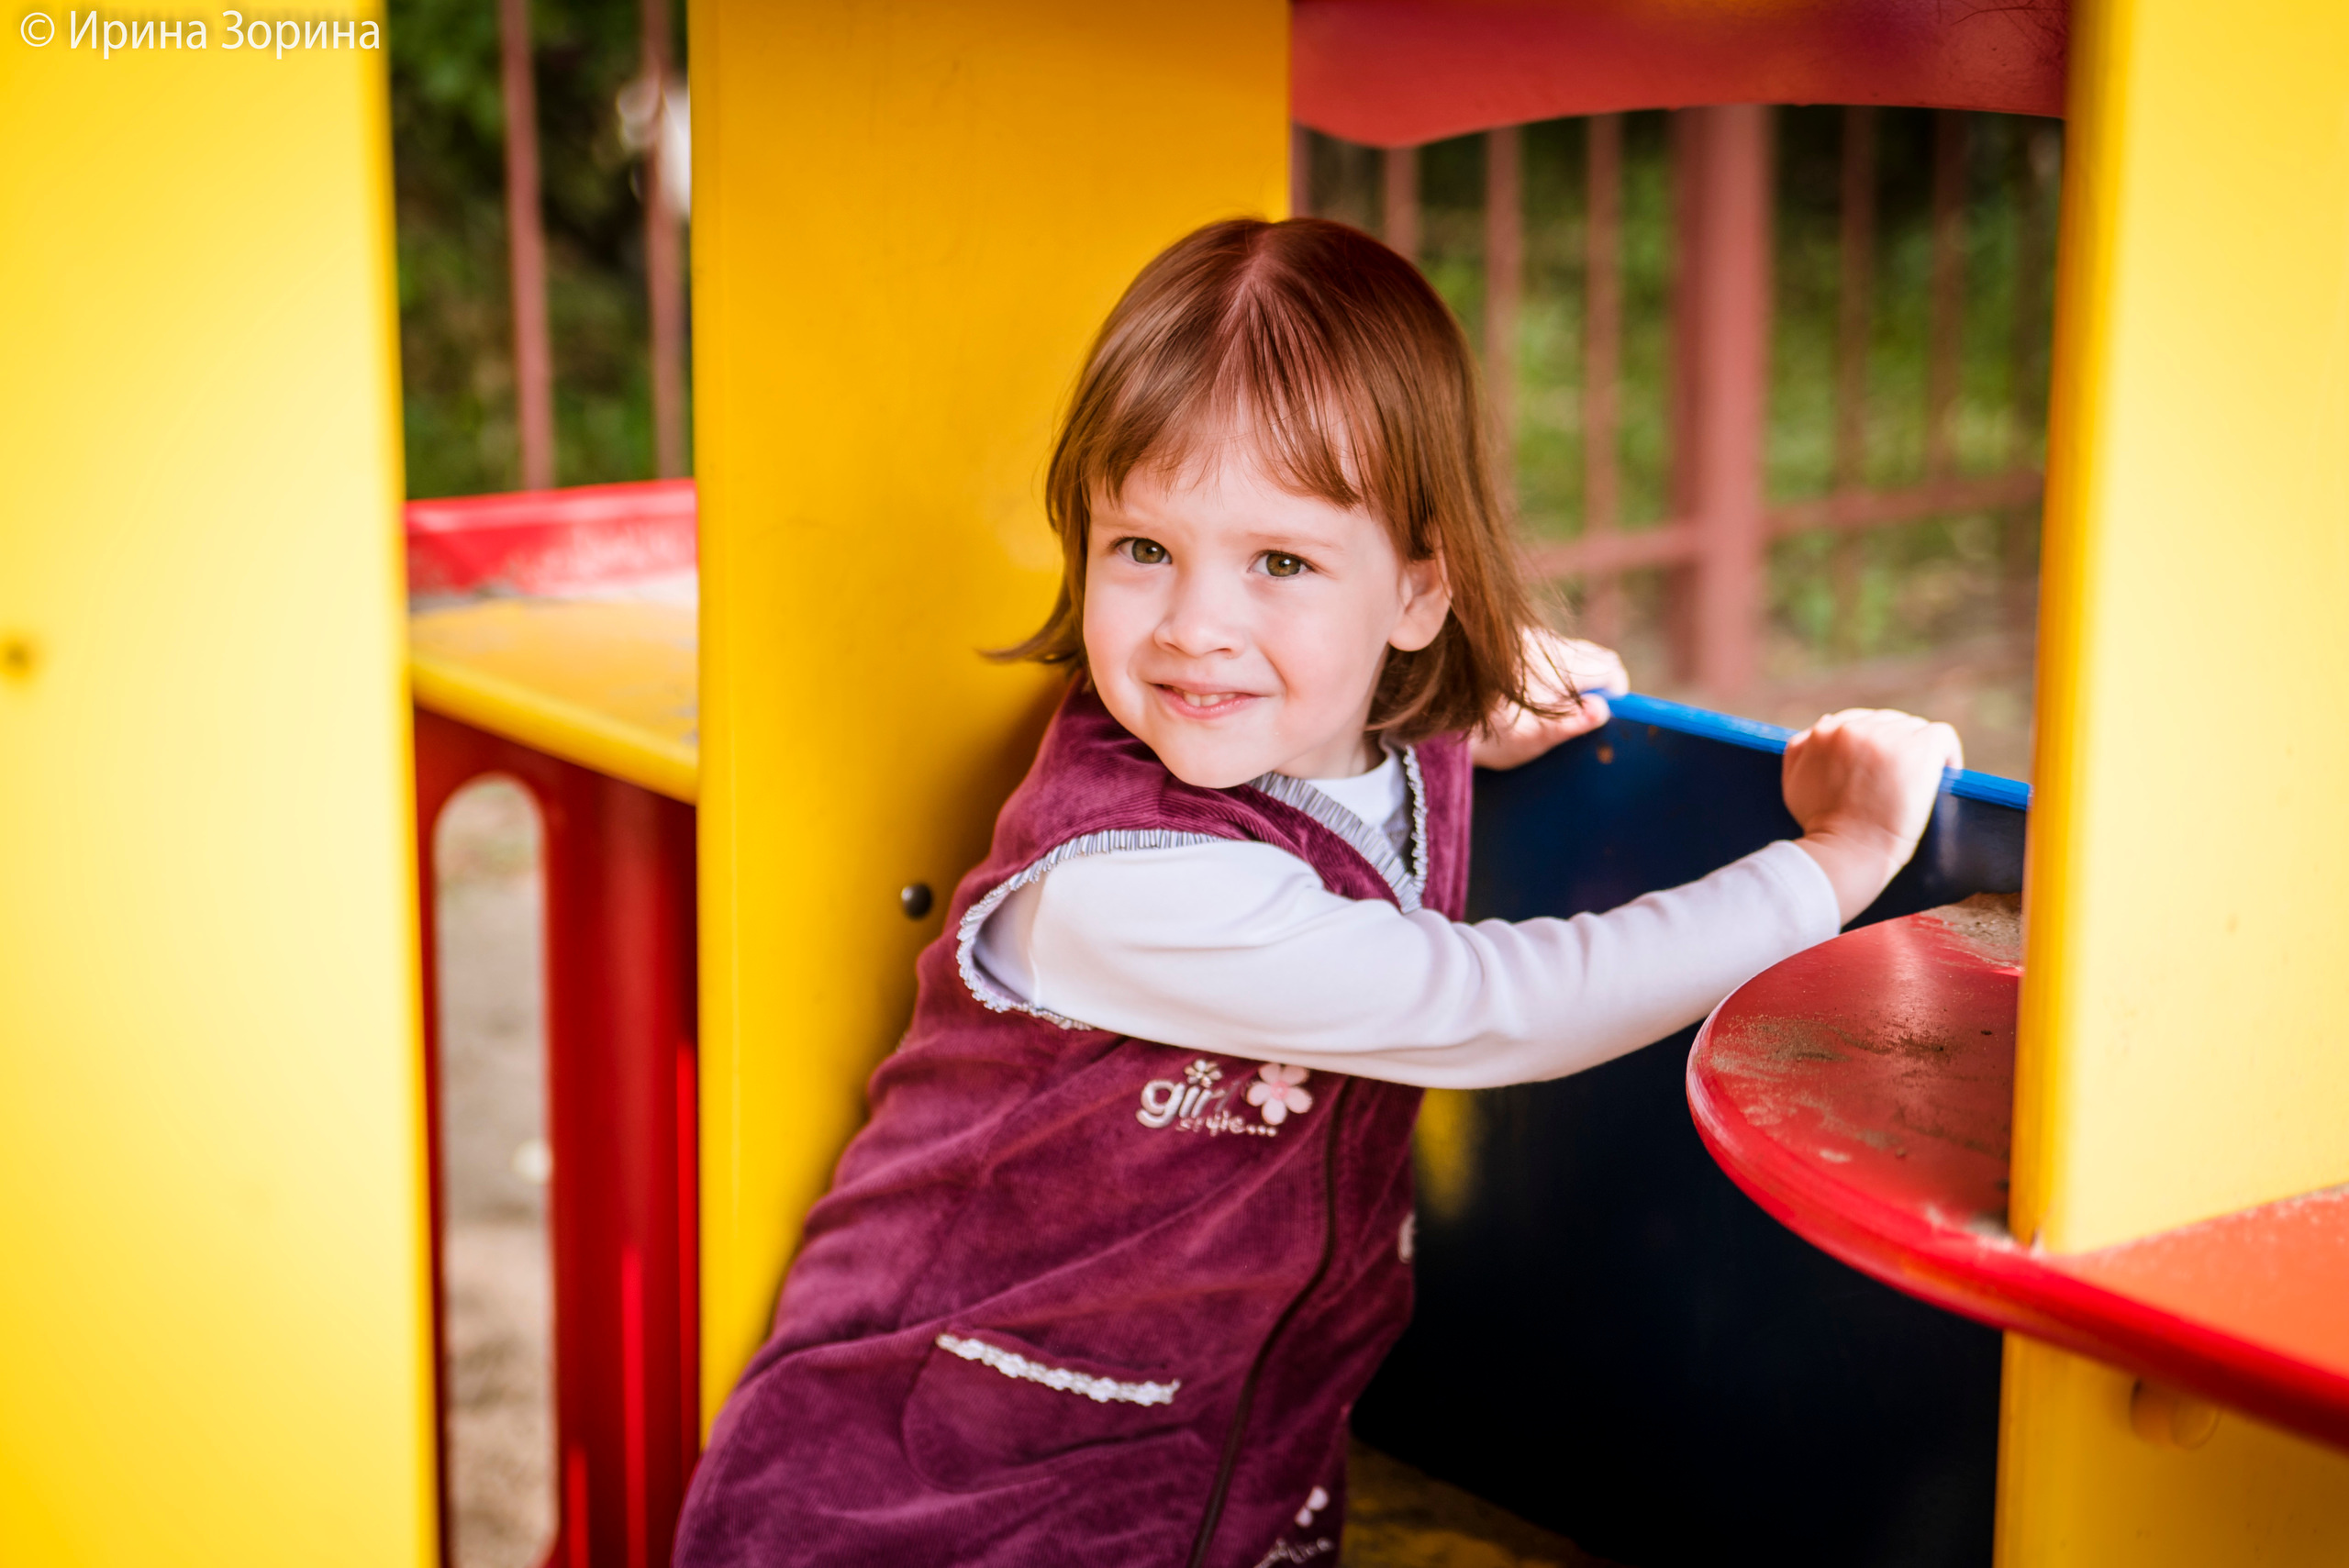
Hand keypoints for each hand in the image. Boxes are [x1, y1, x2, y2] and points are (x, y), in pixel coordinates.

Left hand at [1470, 630, 1629, 769]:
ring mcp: (1529, 639)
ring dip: (1577, 677)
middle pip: (1594, 657)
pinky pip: (1551, 651)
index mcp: (1552, 666)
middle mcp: (1543, 644)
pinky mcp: (1517, 640)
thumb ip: (1569, 723)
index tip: (1605, 715)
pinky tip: (1537, 695)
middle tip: (1582, 716)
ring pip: (1573, 652)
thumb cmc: (1486, 735)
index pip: (1607, 667)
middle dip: (1598, 685)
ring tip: (1557, 709)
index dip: (1616, 692)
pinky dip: (1556, 671)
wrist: (1441, 716)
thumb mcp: (1530, 737)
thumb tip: (1602, 709)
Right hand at [1784, 708, 1964, 922]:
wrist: (1846, 851)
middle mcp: (1855, 727)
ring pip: (1915, 728)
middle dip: (1896, 746)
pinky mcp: (1918, 749)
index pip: (1859, 722)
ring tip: (1922, 779)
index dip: (1874, 744)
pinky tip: (1946, 773)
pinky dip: (1947, 754)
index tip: (1882, 768)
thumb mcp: (1793, 783)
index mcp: (1824, 732)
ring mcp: (1888, 737)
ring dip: (1919, 751)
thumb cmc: (1821, 827)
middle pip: (1889, 721)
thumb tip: (1823, 724)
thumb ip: (1800, 749)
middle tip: (1902, 778)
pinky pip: (1942, 735)